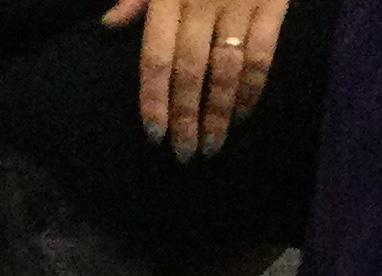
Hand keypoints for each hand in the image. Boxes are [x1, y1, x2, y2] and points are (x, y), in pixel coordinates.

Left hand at [103, 0, 292, 157]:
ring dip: (219, 113)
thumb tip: (109, 24)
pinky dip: (253, 89)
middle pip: (189, 70)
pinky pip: (263, 55)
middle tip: (184, 154)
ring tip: (213, 146)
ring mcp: (239, 2)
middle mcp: (201, 0)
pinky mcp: (272, 3)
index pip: (156, 55)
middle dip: (186, 117)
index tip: (154, 134)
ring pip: (226, 69)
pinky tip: (244, 115)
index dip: (154, 98)